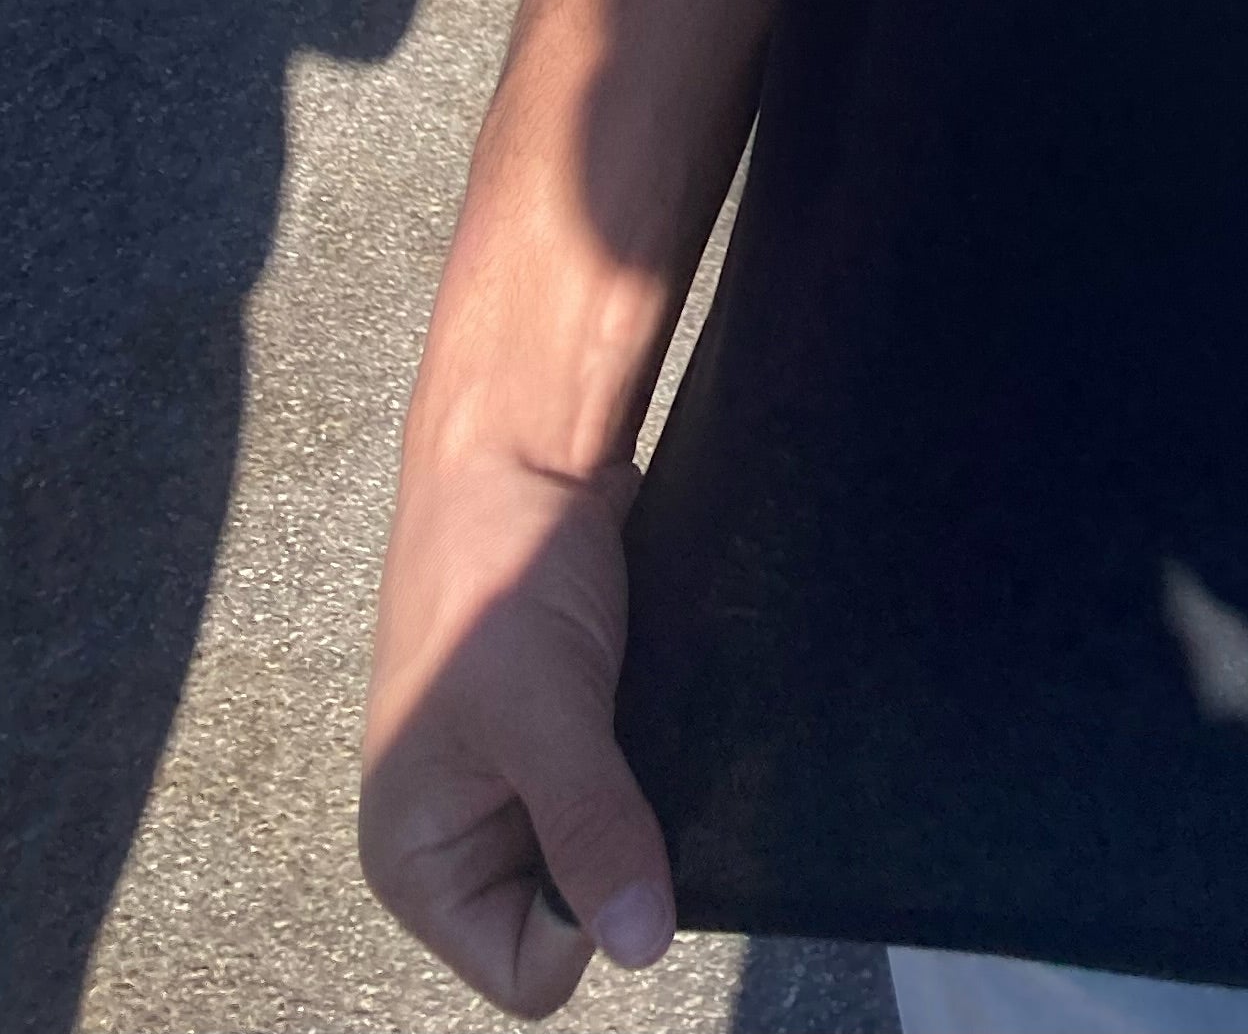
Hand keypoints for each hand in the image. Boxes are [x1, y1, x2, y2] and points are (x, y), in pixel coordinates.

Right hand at [360, 436, 674, 1017]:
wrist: (521, 452)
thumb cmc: (493, 573)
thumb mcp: (544, 711)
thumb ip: (589, 827)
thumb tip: (640, 942)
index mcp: (419, 860)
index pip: (523, 972)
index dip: (581, 922)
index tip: (605, 827)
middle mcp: (463, 839)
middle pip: (569, 921)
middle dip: (612, 860)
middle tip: (623, 763)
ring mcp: (515, 788)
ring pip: (605, 854)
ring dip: (637, 808)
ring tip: (634, 728)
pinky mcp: (566, 739)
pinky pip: (623, 793)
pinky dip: (648, 765)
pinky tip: (651, 712)